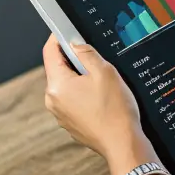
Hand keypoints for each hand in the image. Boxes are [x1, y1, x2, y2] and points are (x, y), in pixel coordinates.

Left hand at [42, 34, 152, 170]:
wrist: (124, 145)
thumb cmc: (115, 110)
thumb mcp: (104, 72)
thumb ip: (86, 53)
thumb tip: (75, 42)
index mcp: (57, 86)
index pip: (49, 52)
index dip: (57, 37)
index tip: (66, 29)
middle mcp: (53, 101)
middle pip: (57, 69)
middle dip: (73, 59)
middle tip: (93, 55)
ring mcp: (61, 114)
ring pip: (66, 85)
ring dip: (79, 77)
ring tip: (101, 78)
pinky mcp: (71, 123)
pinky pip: (72, 100)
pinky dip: (83, 93)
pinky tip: (100, 96)